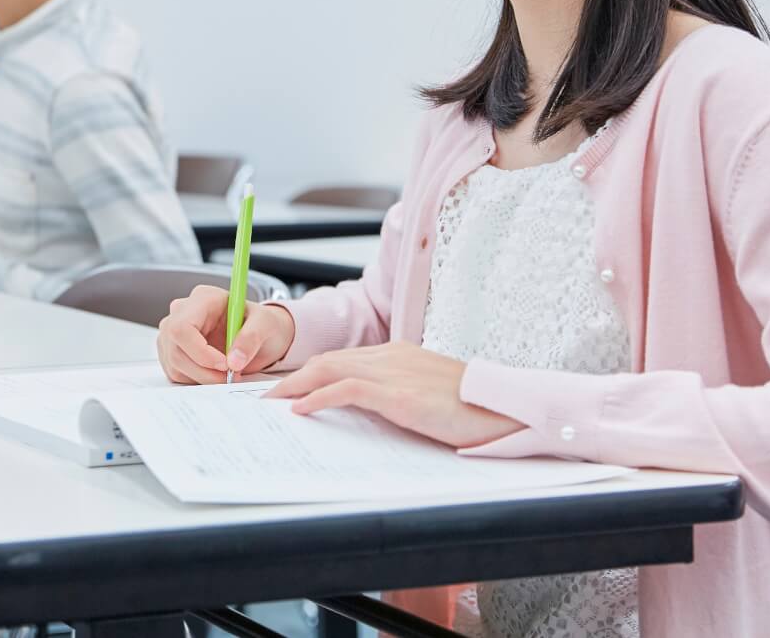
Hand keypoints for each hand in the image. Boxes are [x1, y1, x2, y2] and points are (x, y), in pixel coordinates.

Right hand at [155, 284, 295, 383]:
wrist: (260, 335)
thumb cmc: (261, 323)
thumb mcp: (265, 324)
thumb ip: (251, 338)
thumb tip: (234, 361)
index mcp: (203, 298)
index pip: (182, 327)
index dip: (199, 351)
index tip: (224, 365)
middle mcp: (182, 313)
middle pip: (176, 348)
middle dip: (204, 370)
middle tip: (231, 376)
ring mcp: (174, 332)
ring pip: (175, 364)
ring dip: (203, 378)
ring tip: (228, 374)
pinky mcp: (173, 351)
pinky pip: (176, 373)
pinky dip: (198, 380)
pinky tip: (215, 373)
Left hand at [266, 341, 523, 448]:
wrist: (506, 408)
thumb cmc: (472, 410)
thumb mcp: (425, 399)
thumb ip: (395, 398)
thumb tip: (363, 415)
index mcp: (397, 355)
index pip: (341, 359)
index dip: (308, 373)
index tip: (284, 389)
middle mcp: (391, 356)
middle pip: (328, 361)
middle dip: (292, 378)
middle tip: (264, 398)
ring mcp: (395, 372)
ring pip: (331, 370)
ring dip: (295, 387)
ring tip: (270, 404)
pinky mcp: (401, 394)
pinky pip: (349, 390)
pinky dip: (320, 398)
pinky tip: (301, 410)